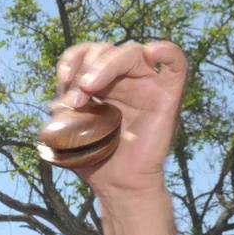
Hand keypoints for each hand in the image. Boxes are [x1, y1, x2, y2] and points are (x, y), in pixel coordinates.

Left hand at [53, 40, 186, 196]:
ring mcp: (146, 84)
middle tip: (74, 99)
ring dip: (104, 65)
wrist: (119, 184)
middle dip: (85, 68)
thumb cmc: (96, 159)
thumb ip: (61, 110)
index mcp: (101, 83)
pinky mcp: (168, 94)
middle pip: (106, 50)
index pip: (87, 53)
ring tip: (87, 88)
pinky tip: (151, 52)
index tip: (63, 79)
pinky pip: (176, 62)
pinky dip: (165, 50)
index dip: (73, 59)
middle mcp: (124, 80)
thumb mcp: (68, 131)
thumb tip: (57, 101)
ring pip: (131, 52)